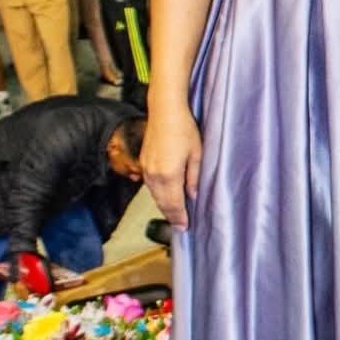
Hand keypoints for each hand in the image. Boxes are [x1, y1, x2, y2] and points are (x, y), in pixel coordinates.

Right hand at [142, 104, 202, 226]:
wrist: (165, 111)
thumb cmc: (183, 129)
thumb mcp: (196, 154)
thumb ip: (194, 178)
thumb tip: (193, 195)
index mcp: (169, 174)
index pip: (174, 204)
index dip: (179, 217)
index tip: (184, 227)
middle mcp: (154, 175)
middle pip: (162, 203)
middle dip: (171, 215)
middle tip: (180, 225)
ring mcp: (146, 169)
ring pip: (154, 195)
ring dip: (164, 206)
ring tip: (174, 214)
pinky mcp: (143, 162)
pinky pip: (150, 185)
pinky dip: (157, 195)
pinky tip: (165, 196)